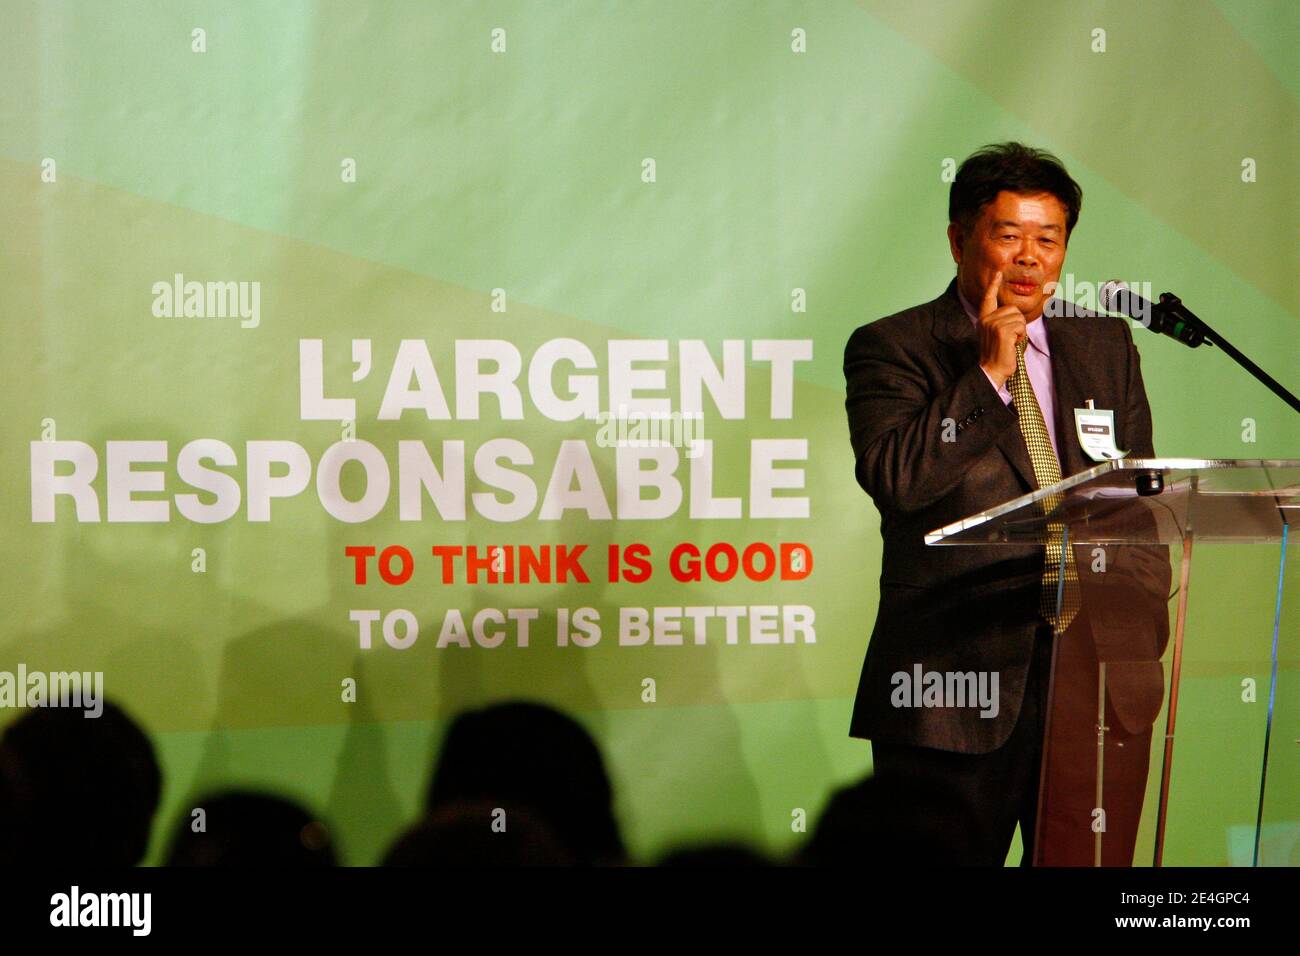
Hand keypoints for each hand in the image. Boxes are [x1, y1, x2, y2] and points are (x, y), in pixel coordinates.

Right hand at [977, 273, 1026, 387]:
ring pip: (1019, 317)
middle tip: (1009, 339)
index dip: (993, 284)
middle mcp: (986, 319)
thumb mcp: (996, 334)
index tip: (998, 272)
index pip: (988, 297)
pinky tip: (1012, 345)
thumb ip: (1000, 321)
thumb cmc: (998, 354)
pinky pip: (1021, 326)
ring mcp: (992, 324)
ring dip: (1020, 331)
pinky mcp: (1001, 331)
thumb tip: (1013, 311)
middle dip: (1017, 323)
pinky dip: (1021, 337)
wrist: (991, 370)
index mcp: (983, 319)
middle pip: (1012, 309)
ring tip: (1010, 343)